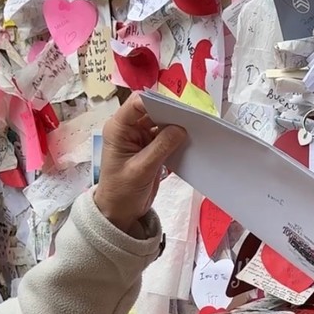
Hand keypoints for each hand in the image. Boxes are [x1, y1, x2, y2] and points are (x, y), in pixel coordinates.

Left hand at [94, 93, 185, 235]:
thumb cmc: (122, 191)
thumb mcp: (142, 169)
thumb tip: (181, 128)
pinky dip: (176, 139)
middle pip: (152, 111)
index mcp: (119, 128)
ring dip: (175, 127)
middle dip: (170, 114)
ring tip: (194, 130)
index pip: (137, 103)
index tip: (177, 109)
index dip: (156, 102)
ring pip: (161, 124)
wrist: (120, 211)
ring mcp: (140, 139)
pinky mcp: (151, 149)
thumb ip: (161, 147)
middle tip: (191, 119)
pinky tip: (188, 142)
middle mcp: (129, 129)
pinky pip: (166, 137)